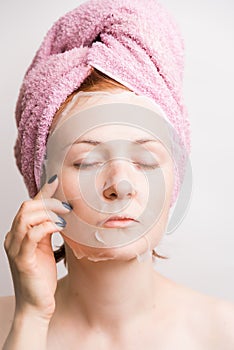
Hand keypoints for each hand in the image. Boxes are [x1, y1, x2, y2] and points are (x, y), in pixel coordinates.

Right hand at [4, 175, 70, 320]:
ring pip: (27, 216)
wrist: (36, 305)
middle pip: (27, 207)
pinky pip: (32, 234)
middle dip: (49, 202)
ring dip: (49, 212)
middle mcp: (13, 238)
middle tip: (68, 207)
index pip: (29, 206)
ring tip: (65, 218)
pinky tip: (60, 228)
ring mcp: (15, 248)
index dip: (43, 192)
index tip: (56, 181)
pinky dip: (47, 226)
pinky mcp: (22, 259)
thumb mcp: (46, 248)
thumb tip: (61, 213)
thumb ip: (48, 230)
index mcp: (19, 234)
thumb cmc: (42, 278)